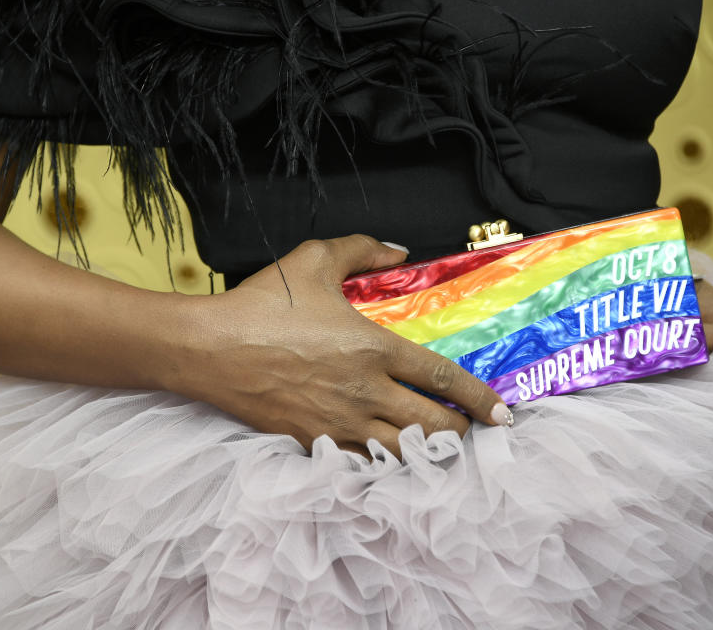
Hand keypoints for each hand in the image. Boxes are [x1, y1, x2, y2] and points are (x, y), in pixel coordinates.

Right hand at [173, 235, 511, 457]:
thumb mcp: (314, 260)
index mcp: (374, 349)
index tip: (502, 412)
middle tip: (470, 429)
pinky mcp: (314, 441)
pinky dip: (385, 463)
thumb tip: (399, 251)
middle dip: (461, 431)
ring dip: (428, 452)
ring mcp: (340, 423)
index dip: (480, 398)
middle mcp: (366, 392)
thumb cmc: (262, 304)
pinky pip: (363, 463)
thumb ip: (362, 249)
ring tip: (438, 447)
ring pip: (403, 454)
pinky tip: (390, 456)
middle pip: (434, 425)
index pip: (444, 379)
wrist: (210, 349)